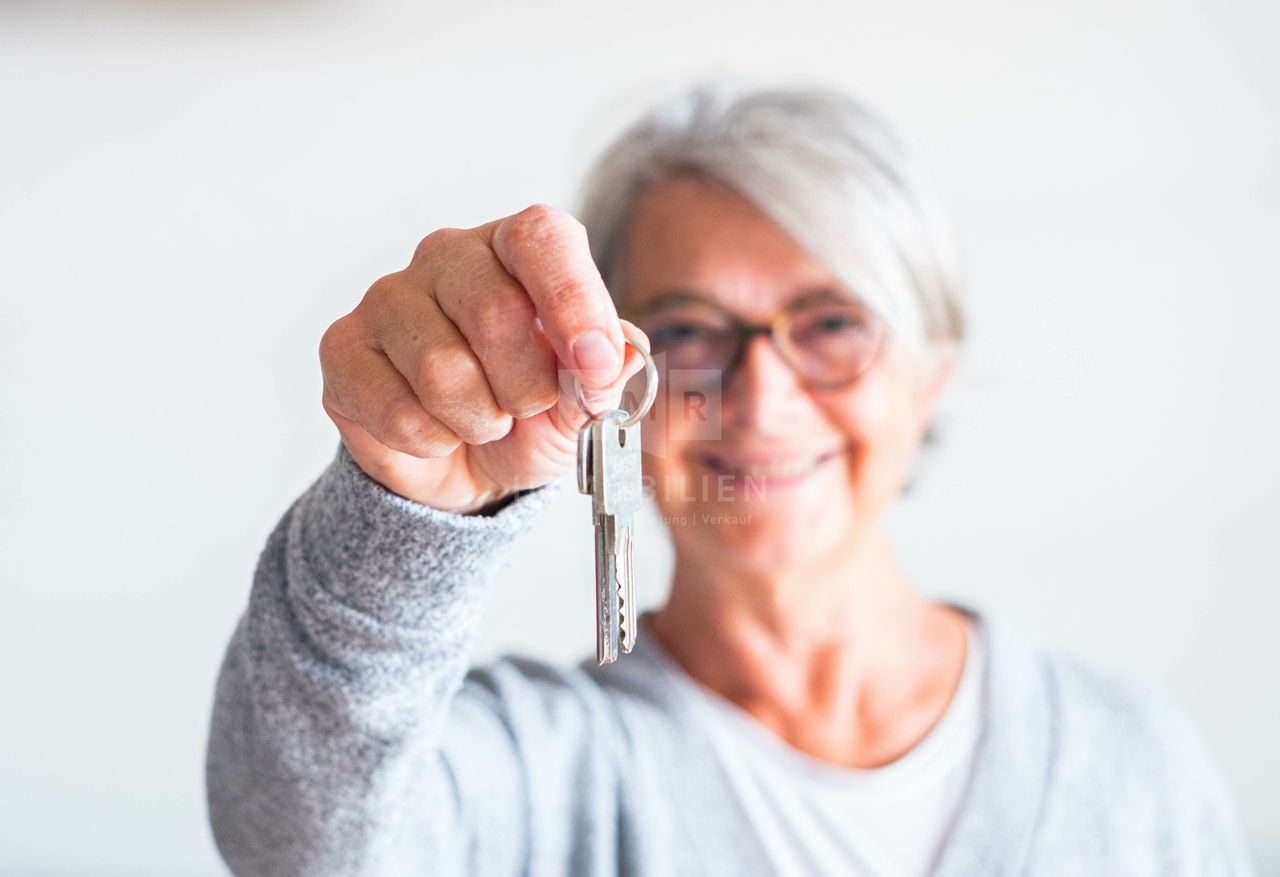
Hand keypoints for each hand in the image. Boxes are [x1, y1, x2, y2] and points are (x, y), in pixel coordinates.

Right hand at [319, 205, 646, 513]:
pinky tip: (438, 433)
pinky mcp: (343, 346)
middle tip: (528, 406)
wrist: (470, 467)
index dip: (572, 300)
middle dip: (527, 386)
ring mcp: (388, 296)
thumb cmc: (531, 415)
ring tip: (484, 421)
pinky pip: (396, 408)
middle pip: (494, 312)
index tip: (593, 363)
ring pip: (441, 370)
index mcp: (516, 248)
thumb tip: (613, 355)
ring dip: (480, 420)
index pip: (541, 238)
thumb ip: (605, 375)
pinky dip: (432, 440)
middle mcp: (449, 256)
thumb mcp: (584, 401)